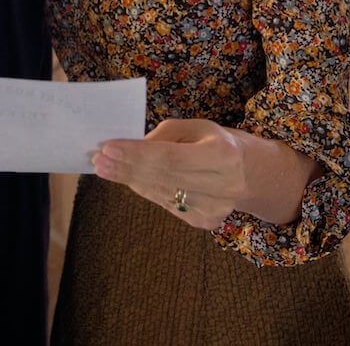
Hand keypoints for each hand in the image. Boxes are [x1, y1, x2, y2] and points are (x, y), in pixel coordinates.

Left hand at [91, 118, 250, 229]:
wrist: (250, 173)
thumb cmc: (217, 142)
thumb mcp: (196, 127)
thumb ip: (164, 135)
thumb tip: (130, 148)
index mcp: (223, 155)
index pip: (169, 157)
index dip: (136, 154)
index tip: (108, 147)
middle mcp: (222, 185)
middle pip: (162, 177)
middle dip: (126, 168)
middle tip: (99, 160)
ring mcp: (214, 209)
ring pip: (160, 193)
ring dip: (130, 180)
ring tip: (107, 168)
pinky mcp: (205, 222)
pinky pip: (165, 204)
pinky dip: (145, 190)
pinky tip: (130, 179)